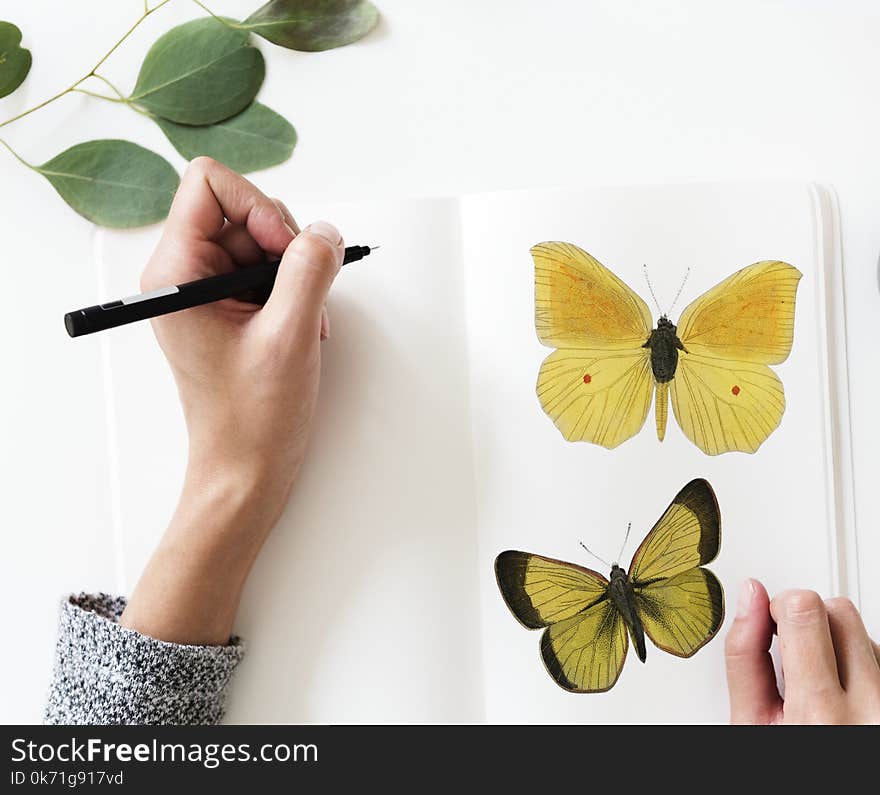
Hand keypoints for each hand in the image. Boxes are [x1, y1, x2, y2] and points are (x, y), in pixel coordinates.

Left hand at [120, 157, 342, 644]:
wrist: (246, 470)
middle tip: (299, 291)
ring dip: (295, 271)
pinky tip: (302, 326)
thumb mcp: (289, 336)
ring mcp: (206, 292)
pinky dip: (294, 290)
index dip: (258, 205)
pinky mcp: (228, 308)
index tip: (283, 250)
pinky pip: (267, 270)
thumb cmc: (252, 417)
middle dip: (283, 243)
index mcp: (175, 274)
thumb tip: (325, 230)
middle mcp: (184, 275)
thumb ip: (308, 270)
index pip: (209, 183)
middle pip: (242, 208)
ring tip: (304, 320)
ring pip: (261, 239)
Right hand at [725, 579, 879, 723]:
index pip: (805, 610)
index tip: (772, 623)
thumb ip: (745, 655)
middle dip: (809, 620)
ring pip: (863, 630)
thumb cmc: (789, 761)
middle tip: (793, 655)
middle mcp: (870, 708)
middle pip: (839, 611)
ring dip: (836, 643)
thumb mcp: (750, 721)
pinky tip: (843, 688)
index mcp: (819, 712)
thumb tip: (751, 595)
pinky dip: (858, 661)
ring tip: (819, 680)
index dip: (780, 607)